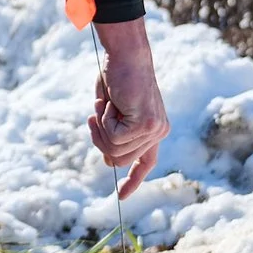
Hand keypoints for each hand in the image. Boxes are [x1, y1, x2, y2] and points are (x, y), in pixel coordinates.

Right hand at [88, 17, 170, 195]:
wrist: (126, 55)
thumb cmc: (117, 76)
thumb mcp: (112, 110)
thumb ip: (114, 133)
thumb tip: (109, 160)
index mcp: (153, 129)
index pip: (146, 162)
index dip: (133, 180)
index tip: (121, 197)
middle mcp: (158, 132)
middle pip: (119, 160)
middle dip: (100, 142)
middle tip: (93, 118)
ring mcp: (154, 130)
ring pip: (114, 151)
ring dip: (100, 129)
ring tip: (103, 106)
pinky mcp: (144, 125)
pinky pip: (113, 137)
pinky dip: (103, 119)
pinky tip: (110, 102)